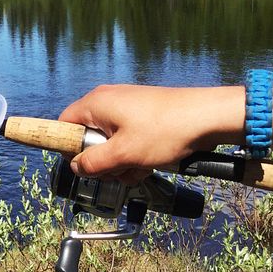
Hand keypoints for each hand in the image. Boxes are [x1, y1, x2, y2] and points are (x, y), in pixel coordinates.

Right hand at [58, 83, 243, 182]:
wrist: (208, 117)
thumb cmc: (164, 131)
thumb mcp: (123, 153)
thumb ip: (93, 163)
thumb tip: (75, 166)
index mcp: (96, 104)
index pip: (64, 124)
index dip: (68, 148)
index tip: (83, 166)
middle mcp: (108, 100)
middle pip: (88, 136)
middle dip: (101, 160)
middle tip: (117, 171)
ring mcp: (127, 106)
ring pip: (110, 141)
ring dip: (121, 161)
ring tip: (140, 168)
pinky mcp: (143, 114)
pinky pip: (127, 138)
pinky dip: (134, 153)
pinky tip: (150, 163)